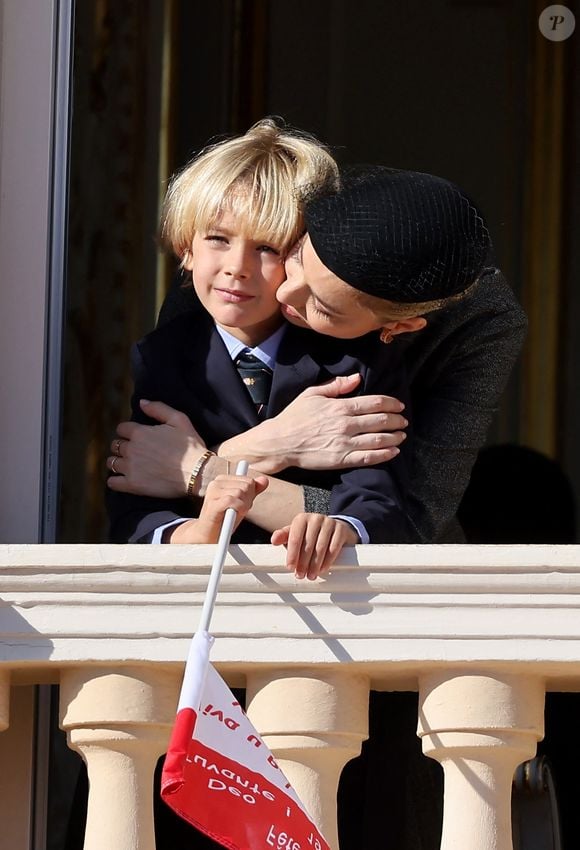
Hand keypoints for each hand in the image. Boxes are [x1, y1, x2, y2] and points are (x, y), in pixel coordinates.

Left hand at [106, 400, 206, 497]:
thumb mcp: (179, 420)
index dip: (128, 432)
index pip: (121, 429)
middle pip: (115, 445)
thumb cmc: (191, 446)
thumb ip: (158, 408)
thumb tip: (141, 402)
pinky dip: (115, 480)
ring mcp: (131, 467)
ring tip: (128, 465)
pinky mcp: (133, 485)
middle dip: (122, 446)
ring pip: (111, 462)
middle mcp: (132, 449)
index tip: (135, 437)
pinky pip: (113, 482)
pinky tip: (123, 479)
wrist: (197, 472)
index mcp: (140, 432)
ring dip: (117, 462)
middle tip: (134, 452)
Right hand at [168, 474, 268, 542]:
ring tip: (235, 514)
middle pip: (246, 486)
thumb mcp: (242, 503)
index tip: (242, 504)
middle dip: (248, 500)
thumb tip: (265, 480)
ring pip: (240, 492)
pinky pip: (232, 500)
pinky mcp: (212, 504)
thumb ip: (253, 491)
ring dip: (243, 506)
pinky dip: (238, 508)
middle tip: (239, 511)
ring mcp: (212, 492)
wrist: (207, 536)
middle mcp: (216, 483)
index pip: (249, 480)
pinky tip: (234, 515)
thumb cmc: (225, 519)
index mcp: (222, 479)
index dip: (251, 495)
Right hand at [239, 374, 407, 472]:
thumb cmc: (294, 416)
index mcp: (341, 406)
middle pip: (381, 421)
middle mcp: (346, 424)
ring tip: (402, 435)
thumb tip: (356, 378)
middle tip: (404, 420)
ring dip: (395, 437)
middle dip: (397, 420)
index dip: (392, 403)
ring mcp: (345, 443)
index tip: (399, 405)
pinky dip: (385, 454)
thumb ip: (336, 385)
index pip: (375, 403)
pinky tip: (394, 452)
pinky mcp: (341, 460)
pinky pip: (369, 458)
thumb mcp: (312, 394)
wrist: (280, 442)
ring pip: (379, 440)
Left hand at [271, 514, 357, 579]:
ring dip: (315, 564)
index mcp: (301, 519)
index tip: (290, 567)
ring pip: (321, 547)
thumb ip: (283, 536)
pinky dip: (328, 561)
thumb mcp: (295, 533)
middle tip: (300, 575)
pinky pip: (334, 548)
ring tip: (311, 576)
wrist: (333, 528)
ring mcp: (329, 523)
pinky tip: (323, 569)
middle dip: (303, 562)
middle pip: (308, 544)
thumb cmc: (309, 534)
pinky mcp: (341, 530)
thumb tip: (274, 540)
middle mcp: (315, 518)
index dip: (292, 554)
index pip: (295, 538)